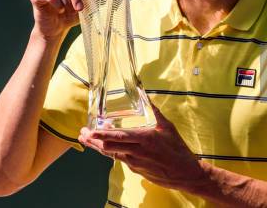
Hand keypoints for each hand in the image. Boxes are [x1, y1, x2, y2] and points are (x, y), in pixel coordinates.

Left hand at [78, 105, 207, 192]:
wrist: (184, 172)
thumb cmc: (177, 148)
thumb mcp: (167, 126)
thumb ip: (154, 111)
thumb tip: (144, 94)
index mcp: (145, 139)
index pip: (118, 137)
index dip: (101, 134)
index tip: (90, 130)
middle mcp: (137, 152)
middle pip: (109, 147)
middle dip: (93, 141)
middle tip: (82, 134)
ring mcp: (135, 163)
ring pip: (112, 154)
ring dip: (98, 147)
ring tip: (87, 140)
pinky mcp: (136, 170)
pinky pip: (120, 159)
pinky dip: (110, 152)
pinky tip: (104, 147)